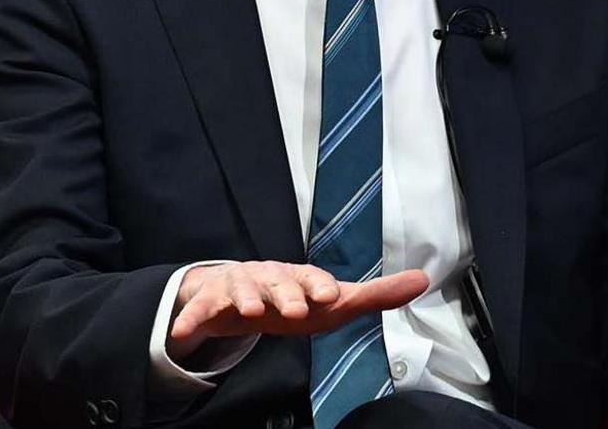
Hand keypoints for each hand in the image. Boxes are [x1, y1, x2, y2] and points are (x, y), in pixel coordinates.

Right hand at [167, 261, 428, 362]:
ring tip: (249, 314)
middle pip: (278, 281)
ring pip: (240, 288)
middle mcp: (270, 275)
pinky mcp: (211, 298)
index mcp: (300, 277)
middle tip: (295, 309)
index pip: (312, 278)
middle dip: (286, 293)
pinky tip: (184, 332)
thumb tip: (422, 279)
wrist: (237, 298)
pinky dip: (192, 318)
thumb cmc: (292, 300)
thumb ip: (375, 295)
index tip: (330, 295)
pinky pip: (201, 308)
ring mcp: (238, 284)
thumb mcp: (332, 303)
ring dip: (244, 298)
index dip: (320, 285)